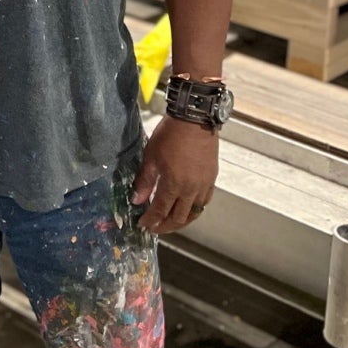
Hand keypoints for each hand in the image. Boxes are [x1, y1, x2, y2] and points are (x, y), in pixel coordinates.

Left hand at [131, 117, 218, 233]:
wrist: (194, 120)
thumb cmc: (170, 135)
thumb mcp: (151, 157)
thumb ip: (145, 181)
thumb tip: (136, 199)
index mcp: (174, 185)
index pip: (160, 211)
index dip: (150, 220)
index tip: (143, 225)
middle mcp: (190, 189)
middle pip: (178, 218)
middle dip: (165, 226)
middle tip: (154, 228)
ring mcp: (203, 185)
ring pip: (194, 213)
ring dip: (181, 221)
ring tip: (170, 222)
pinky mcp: (211, 179)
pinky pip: (204, 202)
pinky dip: (195, 209)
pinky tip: (187, 208)